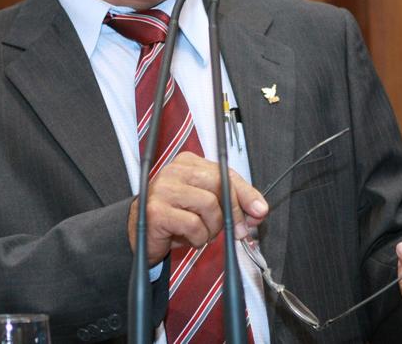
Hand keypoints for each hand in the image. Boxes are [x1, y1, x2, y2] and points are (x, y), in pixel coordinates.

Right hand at [128, 152, 269, 263]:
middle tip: (237, 232)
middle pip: (219, 185)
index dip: (246, 193)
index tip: (260, 210)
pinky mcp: (156, 210)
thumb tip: (259, 210)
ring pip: (209, 205)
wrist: (141, 236)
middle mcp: (174, 170)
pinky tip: (188, 238)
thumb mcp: (207, 207)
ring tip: (202, 234)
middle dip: (234, 212)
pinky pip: (193, 225)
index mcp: (188, 162)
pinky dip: (197, 238)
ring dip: (212, 228)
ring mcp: (163, 188)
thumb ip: (233, 203)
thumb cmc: (177, 218)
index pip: (225, 172)